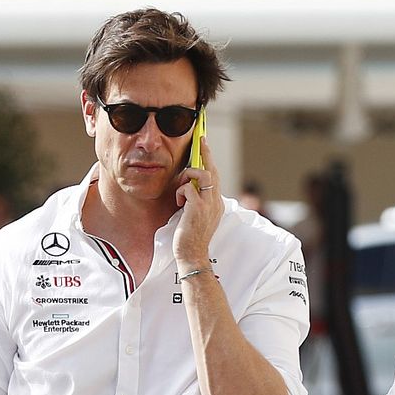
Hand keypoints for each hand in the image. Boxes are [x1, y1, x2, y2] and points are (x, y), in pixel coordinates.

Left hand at [174, 136, 221, 266]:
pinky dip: (180, 192)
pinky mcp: (198, 208)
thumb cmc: (191, 238)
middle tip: (200, 139)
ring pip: (202, 174)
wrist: (192, 255)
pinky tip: (178, 203)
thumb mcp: (197, 216)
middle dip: (206, 152)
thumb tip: (188, 188)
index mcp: (217, 203)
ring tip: (181, 189)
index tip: (205, 147)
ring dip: (188, 176)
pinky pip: (187, 188)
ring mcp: (209, 204)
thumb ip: (197, 201)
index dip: (210, 161)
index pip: (215, 176)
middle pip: (213, 169)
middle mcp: (216, 201)